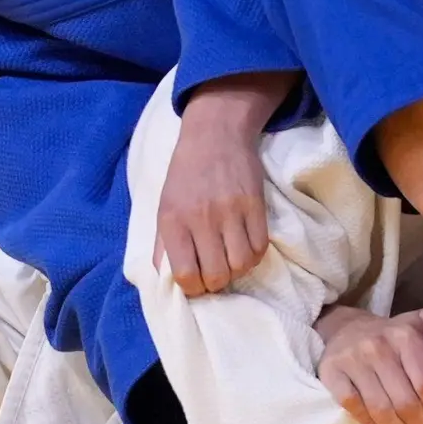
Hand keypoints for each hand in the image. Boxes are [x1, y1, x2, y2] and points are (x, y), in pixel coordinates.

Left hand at [155, 122, 266, 294]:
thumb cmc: (185, 175)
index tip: (195, 283)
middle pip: (216, 275)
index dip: (192, 288)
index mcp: (173, 220)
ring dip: (236, 270)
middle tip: (214, 273)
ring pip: (241, 265)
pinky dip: (254, 256)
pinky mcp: (255, 205)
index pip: (184, 274)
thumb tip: (163, 280)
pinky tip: (244, 248)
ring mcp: (230, 211)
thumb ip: (162, 244)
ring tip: (230, 260)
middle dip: (215, 283)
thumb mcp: (164, 206)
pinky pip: (260, 248)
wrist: (215, 135)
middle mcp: (201, 218)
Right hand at [315, 301, 422, 423]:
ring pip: (380, 409)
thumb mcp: (417, 321)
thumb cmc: (389, 335)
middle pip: (405, 401)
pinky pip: (352, 406)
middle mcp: (377, 347)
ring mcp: (352, 361)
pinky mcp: (331, 373)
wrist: (343, 328)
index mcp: (403, 335)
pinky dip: (368, 423)